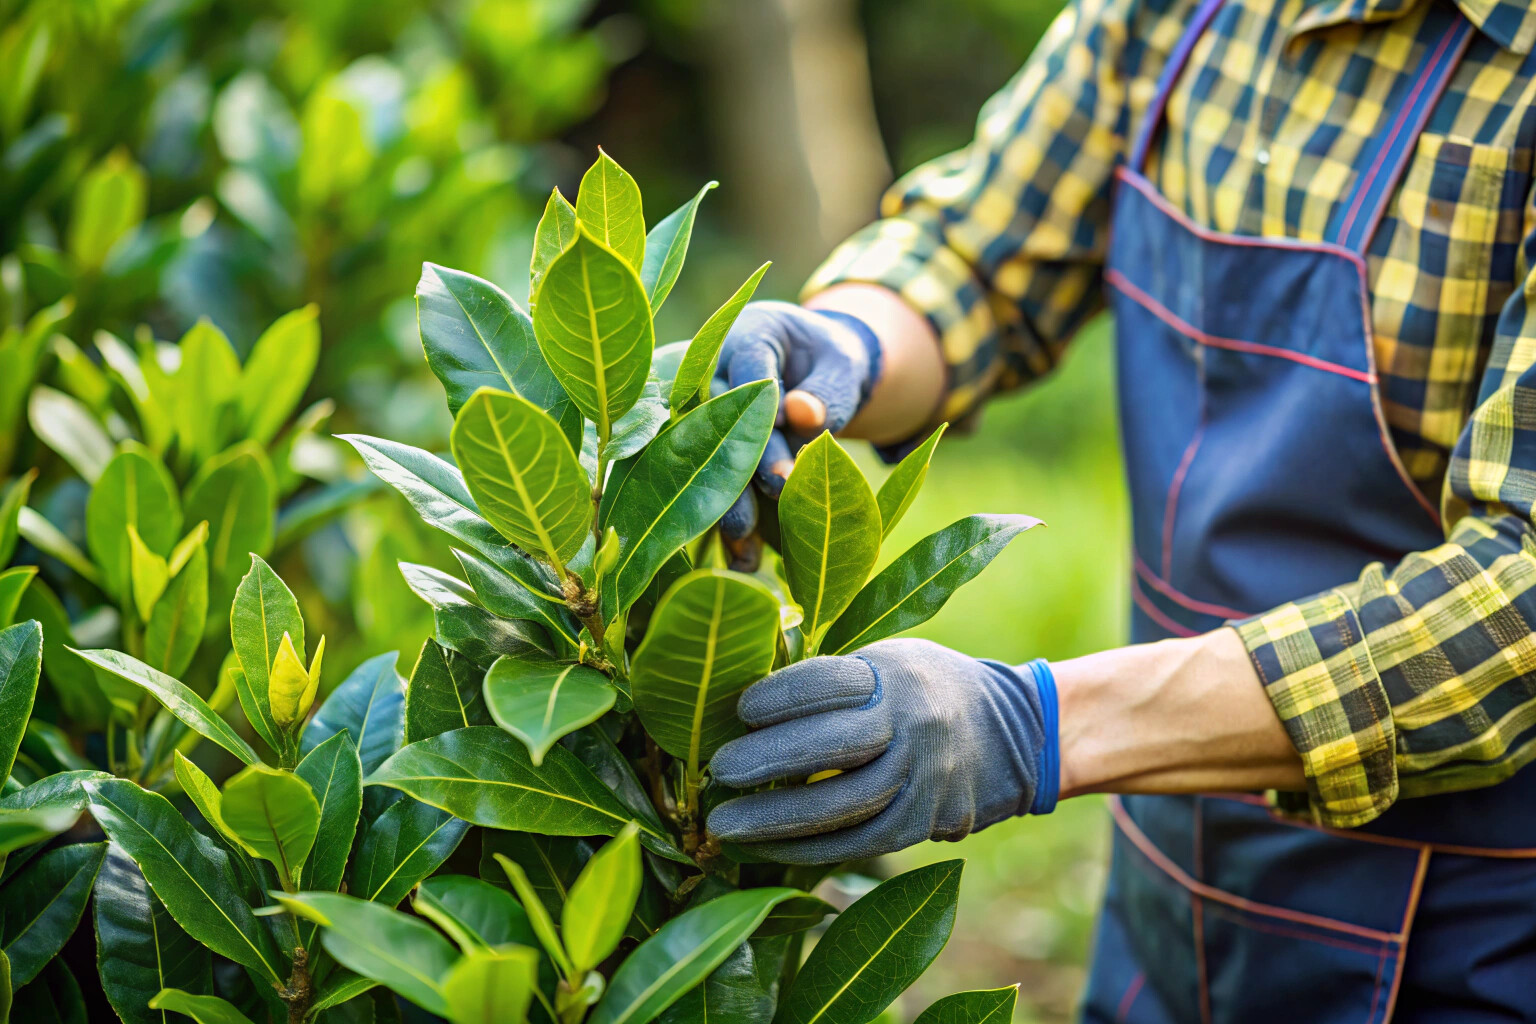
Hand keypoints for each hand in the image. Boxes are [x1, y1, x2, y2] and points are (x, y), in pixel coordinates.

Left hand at [705, 639, 1058, 864]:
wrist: (1014, 733)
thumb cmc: (923, 689)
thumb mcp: (889, 661)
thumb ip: (830, 680)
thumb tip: (740, 704)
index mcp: (896, 675)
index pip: (828, 683)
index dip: (779, 697)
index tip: (740, 711)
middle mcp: (913, 725)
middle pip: (835, 744)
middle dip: (770, 759)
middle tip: (719, 771)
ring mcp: (921, 778)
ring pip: (843, 805)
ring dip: (777, 819)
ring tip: (726, 824)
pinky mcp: (922, 823)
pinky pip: (858, 843)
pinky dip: (806, 849)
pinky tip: (764, 849)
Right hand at [713, 301, 881, 545]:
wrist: (812, 364)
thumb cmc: (830, 361)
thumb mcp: (843, 365)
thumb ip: (829, 388)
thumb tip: (804, 413)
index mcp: (747, 337)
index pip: (748, 379)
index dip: (763, 427)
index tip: (783, 473)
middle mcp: (711, 370)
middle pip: (712, 424)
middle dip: (735, 475)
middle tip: (757, 519)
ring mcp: (700, 409)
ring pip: (700, 460)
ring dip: (721, 506)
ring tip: (745, 555)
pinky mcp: (702, 443)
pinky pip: (708, 482)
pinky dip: (726, 520)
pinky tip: (742, 558)